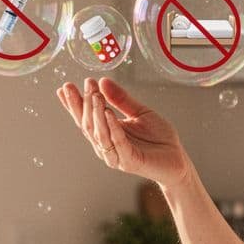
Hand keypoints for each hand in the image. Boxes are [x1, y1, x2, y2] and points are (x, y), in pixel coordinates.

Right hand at [55, 77, 190, 188]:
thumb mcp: (140, 112)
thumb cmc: (159, 139)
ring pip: (99, 133)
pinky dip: (111, 127)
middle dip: (84, 103)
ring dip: (95, 113)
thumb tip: (103, 81)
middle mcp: (106, 145)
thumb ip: (122, 99)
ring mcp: (116, 155)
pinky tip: (107, 112)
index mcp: (107, 133)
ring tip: (94, 94)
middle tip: (85, 83)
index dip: (74, 103)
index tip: (65, 87)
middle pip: (88, 124)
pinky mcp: (129, 161)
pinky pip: (117, 142)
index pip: (85, 117)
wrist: (178, 160)